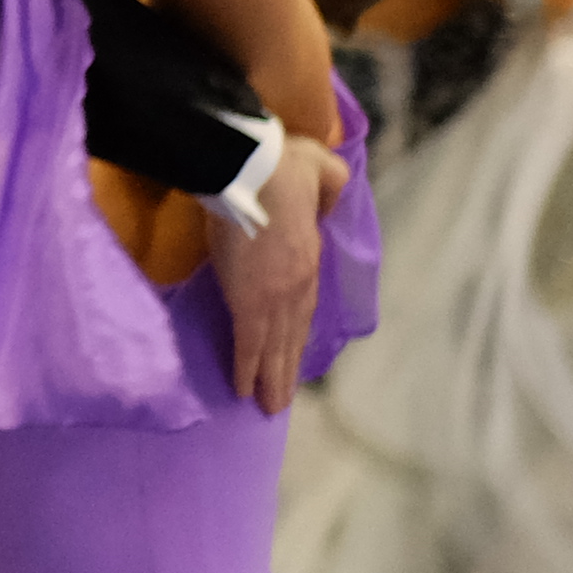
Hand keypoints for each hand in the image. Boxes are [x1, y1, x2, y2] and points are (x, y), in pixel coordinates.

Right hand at [211, 136, 343, 412]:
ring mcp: (275, 297)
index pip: (303, 307)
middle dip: (285, 369)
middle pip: (291, 336)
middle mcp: (298, 287)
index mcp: (310, 261)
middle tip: (280, 400)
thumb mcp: (324, 171)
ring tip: (268, 405)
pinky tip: (243, 391)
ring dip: (271, 378)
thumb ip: (329, 191)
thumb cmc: (284, 167)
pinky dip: (248, 369)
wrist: (255, 171)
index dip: (295, 334)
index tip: (291, 355)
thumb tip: (324, 207)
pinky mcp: (249, 301)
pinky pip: (248, 344)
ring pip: (274, 347)